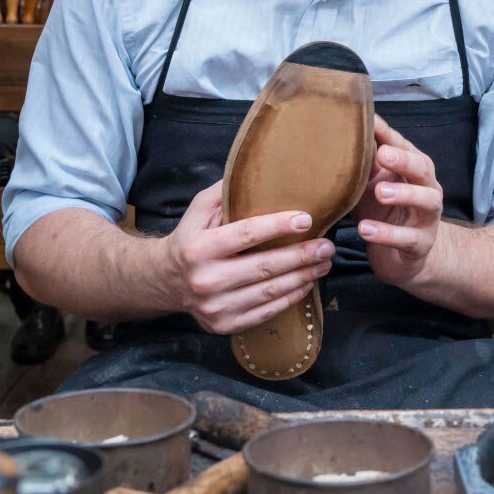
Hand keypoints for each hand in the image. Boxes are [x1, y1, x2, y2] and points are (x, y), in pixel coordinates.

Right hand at [157, 181, 334, 334]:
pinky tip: (306, 284)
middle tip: (327, 246)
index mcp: (199, 248)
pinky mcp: (224, 324)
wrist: (166, 281)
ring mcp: (215, 306)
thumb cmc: (190, 239)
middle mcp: (206, 279)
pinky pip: (265, 312)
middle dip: (301, 256)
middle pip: (264, 267)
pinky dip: (290, 298)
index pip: (246, 234)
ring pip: (269, 291)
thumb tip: (254, 168)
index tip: (306, 219)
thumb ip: (224, 192)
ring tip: (323, 263)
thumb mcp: (198, 210)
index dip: (278, 226)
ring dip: (302, 277)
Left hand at [354, 116, 444, 287]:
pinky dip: (388, 234)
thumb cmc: (386, 213)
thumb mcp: (372, 185)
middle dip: (404, 160)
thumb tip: (343, 130)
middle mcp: (427, 189)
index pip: (405, 147)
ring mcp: (427, 218)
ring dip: (404, 194)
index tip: (371, 123)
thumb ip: (366, 162)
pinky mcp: (421, 245)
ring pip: (426, 201)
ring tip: (380, 192)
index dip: (389, 135)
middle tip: (382, 154)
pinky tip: (366, 230)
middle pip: (423, 169)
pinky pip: (408, 239)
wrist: (404, 257)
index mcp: (415, 170)